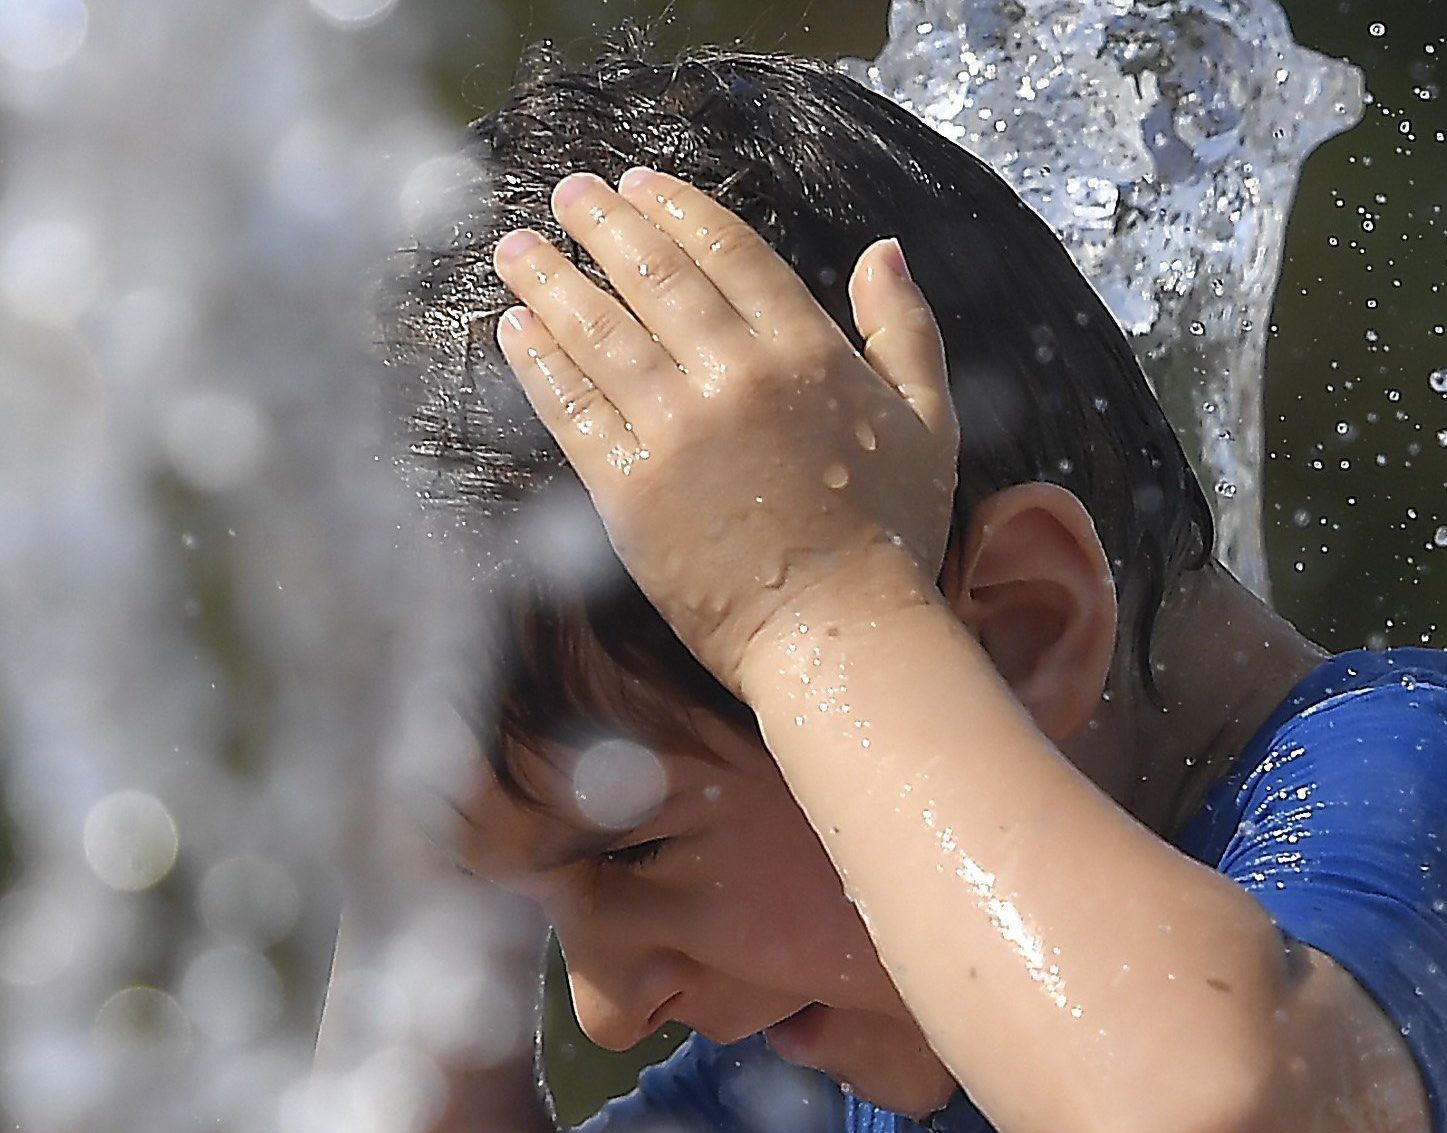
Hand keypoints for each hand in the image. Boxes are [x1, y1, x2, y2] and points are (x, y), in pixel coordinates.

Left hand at [490, 170, 962, 693]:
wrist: (841, 636)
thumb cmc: (892, 536)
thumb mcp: (929, 423)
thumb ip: (905, 331)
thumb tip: (884, 252)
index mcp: (808, 354)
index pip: (728, 252)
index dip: (676, 207)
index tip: (638, 182)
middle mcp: (737, 377)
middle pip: (652, 274)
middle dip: (600, 223)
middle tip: (568, 194)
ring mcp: (677, 430)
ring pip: (598, 330)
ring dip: (550, 278)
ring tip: (516, 250)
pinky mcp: (629, 488)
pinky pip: (572, 406)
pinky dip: (539, 360)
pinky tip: (517, 328)